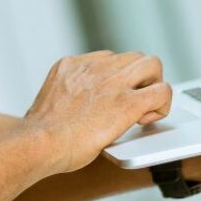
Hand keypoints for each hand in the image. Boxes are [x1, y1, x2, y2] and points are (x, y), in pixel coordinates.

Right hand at [23, 50, 172, 175]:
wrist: (39, 143)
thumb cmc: (40, 134)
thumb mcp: (50, 101)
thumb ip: (68, 97)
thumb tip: (76, 110)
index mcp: (73, 65)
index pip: (108, 59)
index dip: (116, 79)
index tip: (112, 97)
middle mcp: (94, 67)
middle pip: (133, 57)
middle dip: (139, 78)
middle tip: (134, 101)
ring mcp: (112, 82)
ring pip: (152, 65)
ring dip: (153, 85)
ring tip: (144, 108)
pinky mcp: (127, 103)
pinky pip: (161, 91)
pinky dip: (161, 105)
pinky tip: (146, 119)